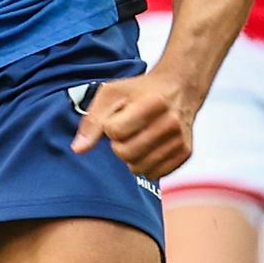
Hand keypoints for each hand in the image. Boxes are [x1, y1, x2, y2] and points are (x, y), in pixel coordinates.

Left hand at [70, 68, 198, 178]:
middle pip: (126, 153)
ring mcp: (180, 140)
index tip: (116, 118)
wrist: (178, 88)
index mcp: (152, 103)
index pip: (115, 131)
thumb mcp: (110, 94)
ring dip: (131, 157)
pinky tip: (148, 147)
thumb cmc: (140, 90)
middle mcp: (170, 123)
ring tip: (136, 138)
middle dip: (118, 144)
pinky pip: (155, 174)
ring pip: (139, 168)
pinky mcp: (185, 154)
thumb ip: (92, 121)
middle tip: (125, 131)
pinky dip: (145, 165)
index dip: (109, 126)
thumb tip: (78, 149)